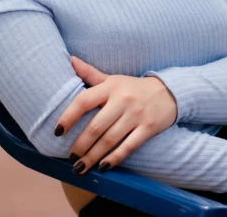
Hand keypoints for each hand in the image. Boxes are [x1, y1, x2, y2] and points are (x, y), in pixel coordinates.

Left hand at [55, 56, 176, 174]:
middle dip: (80, 144)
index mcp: (111, 87)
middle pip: (96, 126)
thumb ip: (90, 73)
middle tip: (69, 156)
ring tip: (79, 167)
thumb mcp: (113, 79)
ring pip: (110, 139)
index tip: (58, 131)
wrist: (168, 91)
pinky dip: (114, 158)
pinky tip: (103, 167)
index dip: (69, 116)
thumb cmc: (133, 87)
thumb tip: (70, 59)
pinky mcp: (148, 128)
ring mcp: (136, 115)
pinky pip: (128, 146)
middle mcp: (122, 100)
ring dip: (93, 156)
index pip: (85, 101)